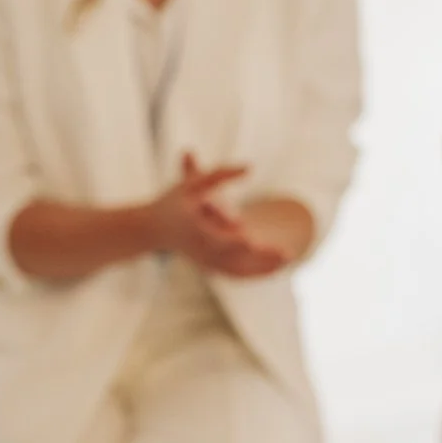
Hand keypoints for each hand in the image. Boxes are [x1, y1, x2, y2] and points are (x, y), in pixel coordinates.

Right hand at [150, 153, 284, 276]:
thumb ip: (219, 174)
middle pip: (233, 258)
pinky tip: (278, 267)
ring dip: (264, 267)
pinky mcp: (210, 269)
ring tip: (289, 257)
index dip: (233, 241)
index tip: (251, 239)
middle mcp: (200, 250)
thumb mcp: (191, 183)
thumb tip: (250, 167)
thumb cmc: (173, 202)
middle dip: (260, 257)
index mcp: (193, 230)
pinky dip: (256, 273)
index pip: (216, 238)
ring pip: (238, 270)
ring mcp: (205, 262)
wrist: (152, 230)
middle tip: (287, 254)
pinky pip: (237, 275)